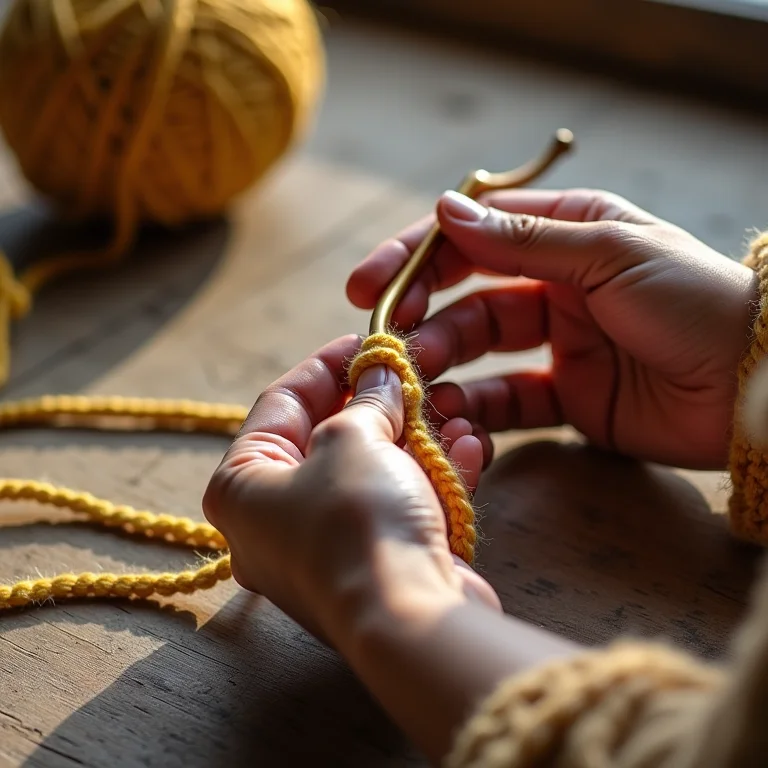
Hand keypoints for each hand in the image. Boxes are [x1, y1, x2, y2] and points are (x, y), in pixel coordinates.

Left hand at [203, 335, 499, 649]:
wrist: (406, 617)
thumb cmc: (356, 519)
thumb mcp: (353, 437)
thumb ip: (366, 398)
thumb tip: (382, 374)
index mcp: (243, 485)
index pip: (281, 403)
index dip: (326, 364)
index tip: (363, 339)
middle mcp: (275, 520)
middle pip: (329, 438)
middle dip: (380, 402)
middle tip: (411, 372)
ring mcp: (326, 547)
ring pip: (373, 471)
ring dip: (416, 436)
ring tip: (451, 406)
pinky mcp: (374, 564)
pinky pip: (399, 505)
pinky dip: (433, 474)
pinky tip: (471, 446)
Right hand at [347, 189, 757, 468]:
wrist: (752, 385)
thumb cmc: (693, 300)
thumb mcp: (608, 253)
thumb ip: (523, 238)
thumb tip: (442, 210)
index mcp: (567, 234)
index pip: (474, 237)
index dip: (417, 258)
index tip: (371, 285)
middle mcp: (556, 286)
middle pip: (467, 298)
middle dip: (421, 318)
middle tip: (385, 344)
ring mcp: (559, 346)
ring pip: (480, 353)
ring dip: (442, 368)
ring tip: (414, 386)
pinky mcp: (568, 401)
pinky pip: (508, 403)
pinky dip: (477, 412)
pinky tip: (451, 419)